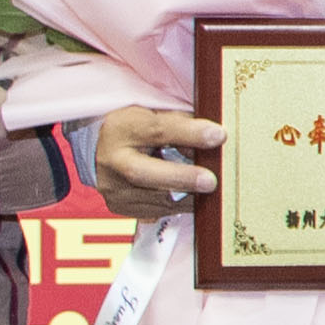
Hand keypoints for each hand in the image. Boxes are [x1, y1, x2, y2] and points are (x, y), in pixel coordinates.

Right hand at [90, 105, 220, 213]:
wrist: (105, 148)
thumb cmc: (140, 127)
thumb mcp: (157, 114)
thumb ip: (182, 125)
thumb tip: (214, 138)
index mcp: (122, 127)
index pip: (156, 130)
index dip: (189, 134)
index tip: (219, 136)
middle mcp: (111, 159)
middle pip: (143, 173)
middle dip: (181, 178)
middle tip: (211, 181)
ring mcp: (112, 186)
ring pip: (154, 198)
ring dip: (187, 195)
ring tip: (208, 189)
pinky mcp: (119, 206)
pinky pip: (156, 210)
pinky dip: (179, 204)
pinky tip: (192, 196)